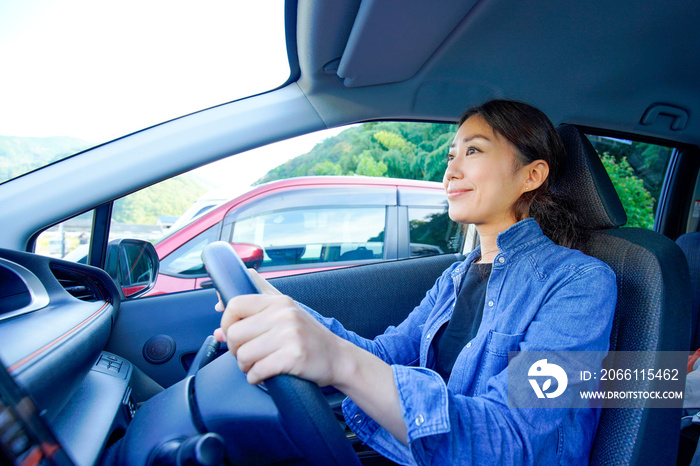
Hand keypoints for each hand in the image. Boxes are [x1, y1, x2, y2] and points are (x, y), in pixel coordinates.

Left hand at [214, 294, 348, 385]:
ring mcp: (290, 335)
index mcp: (279, 302)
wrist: (338, 358)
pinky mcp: (293, 357)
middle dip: (235, 350)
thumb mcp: (286, 314)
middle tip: (247, 355)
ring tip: (256, 366)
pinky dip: (255, 378)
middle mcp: (284, 315)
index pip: (236, 304)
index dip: (226, 322)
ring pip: (243, 355)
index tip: (232, 334)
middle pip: (235, 334)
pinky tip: (263, 376)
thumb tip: (218, 319)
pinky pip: (257, 371)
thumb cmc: (308, 338)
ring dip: (245, 367)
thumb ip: (254, 311)